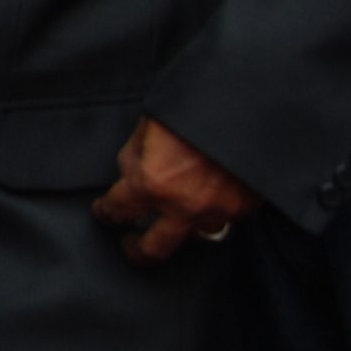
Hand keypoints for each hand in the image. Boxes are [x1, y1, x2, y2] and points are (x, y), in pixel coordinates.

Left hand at [90, 117, 259, 265]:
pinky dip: (216, 208)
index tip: (103, 212)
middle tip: (130, 246)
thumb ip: (134, 159)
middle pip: (154, 249)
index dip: (105, 212)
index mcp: (153, 182)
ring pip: (197, 233)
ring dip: (185, 224)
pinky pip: (226, 216)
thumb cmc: (192, 105)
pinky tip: (212, 191)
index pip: (117, 211)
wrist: (247, 99)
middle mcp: (185, 204)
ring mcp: (219, 209)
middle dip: (137, 251)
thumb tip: (129, 177)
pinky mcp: (247, 205)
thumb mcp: (148, 128)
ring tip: (178, 211)